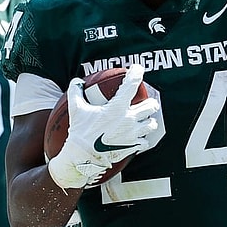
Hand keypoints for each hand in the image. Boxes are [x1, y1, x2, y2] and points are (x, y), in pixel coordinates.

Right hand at [48, 64, 159, 188]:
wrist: (83, 158)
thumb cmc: (80, 133)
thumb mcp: (76, 110)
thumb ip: (76, 92)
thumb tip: (77, 82)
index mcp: (117, 108)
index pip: (132, 84)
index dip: (137, 73)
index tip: (137, 69)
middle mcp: (129, 120)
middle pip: (151, 106)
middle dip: (150, 102)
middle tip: (145, 102)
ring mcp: (133, 134)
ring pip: (151, 124)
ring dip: (148, 121)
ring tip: (143, 120)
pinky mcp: (133, 147)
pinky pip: (145, 141)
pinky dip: (142, 138)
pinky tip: (137, 137)